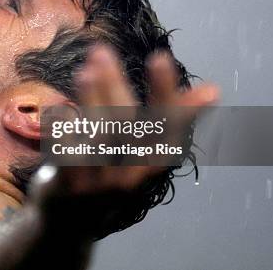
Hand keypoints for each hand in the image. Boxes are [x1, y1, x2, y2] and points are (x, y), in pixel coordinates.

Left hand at [29, 45, 218, 227]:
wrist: (70, 221)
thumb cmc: (111, 173)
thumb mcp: (143, 150)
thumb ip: (172, 118)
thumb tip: (215, 90)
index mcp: (153, 162)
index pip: (167, 124)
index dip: (165, 92)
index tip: (159, 58)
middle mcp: (132, 176)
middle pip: (127, 123)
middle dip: (114, 83)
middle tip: (101, 50)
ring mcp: (102, 184)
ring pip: (99, 136)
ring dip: (91, 100)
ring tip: (85, 70)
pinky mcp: (72, 188)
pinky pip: (69, 154)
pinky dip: (64, 129)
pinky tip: (58, 105)